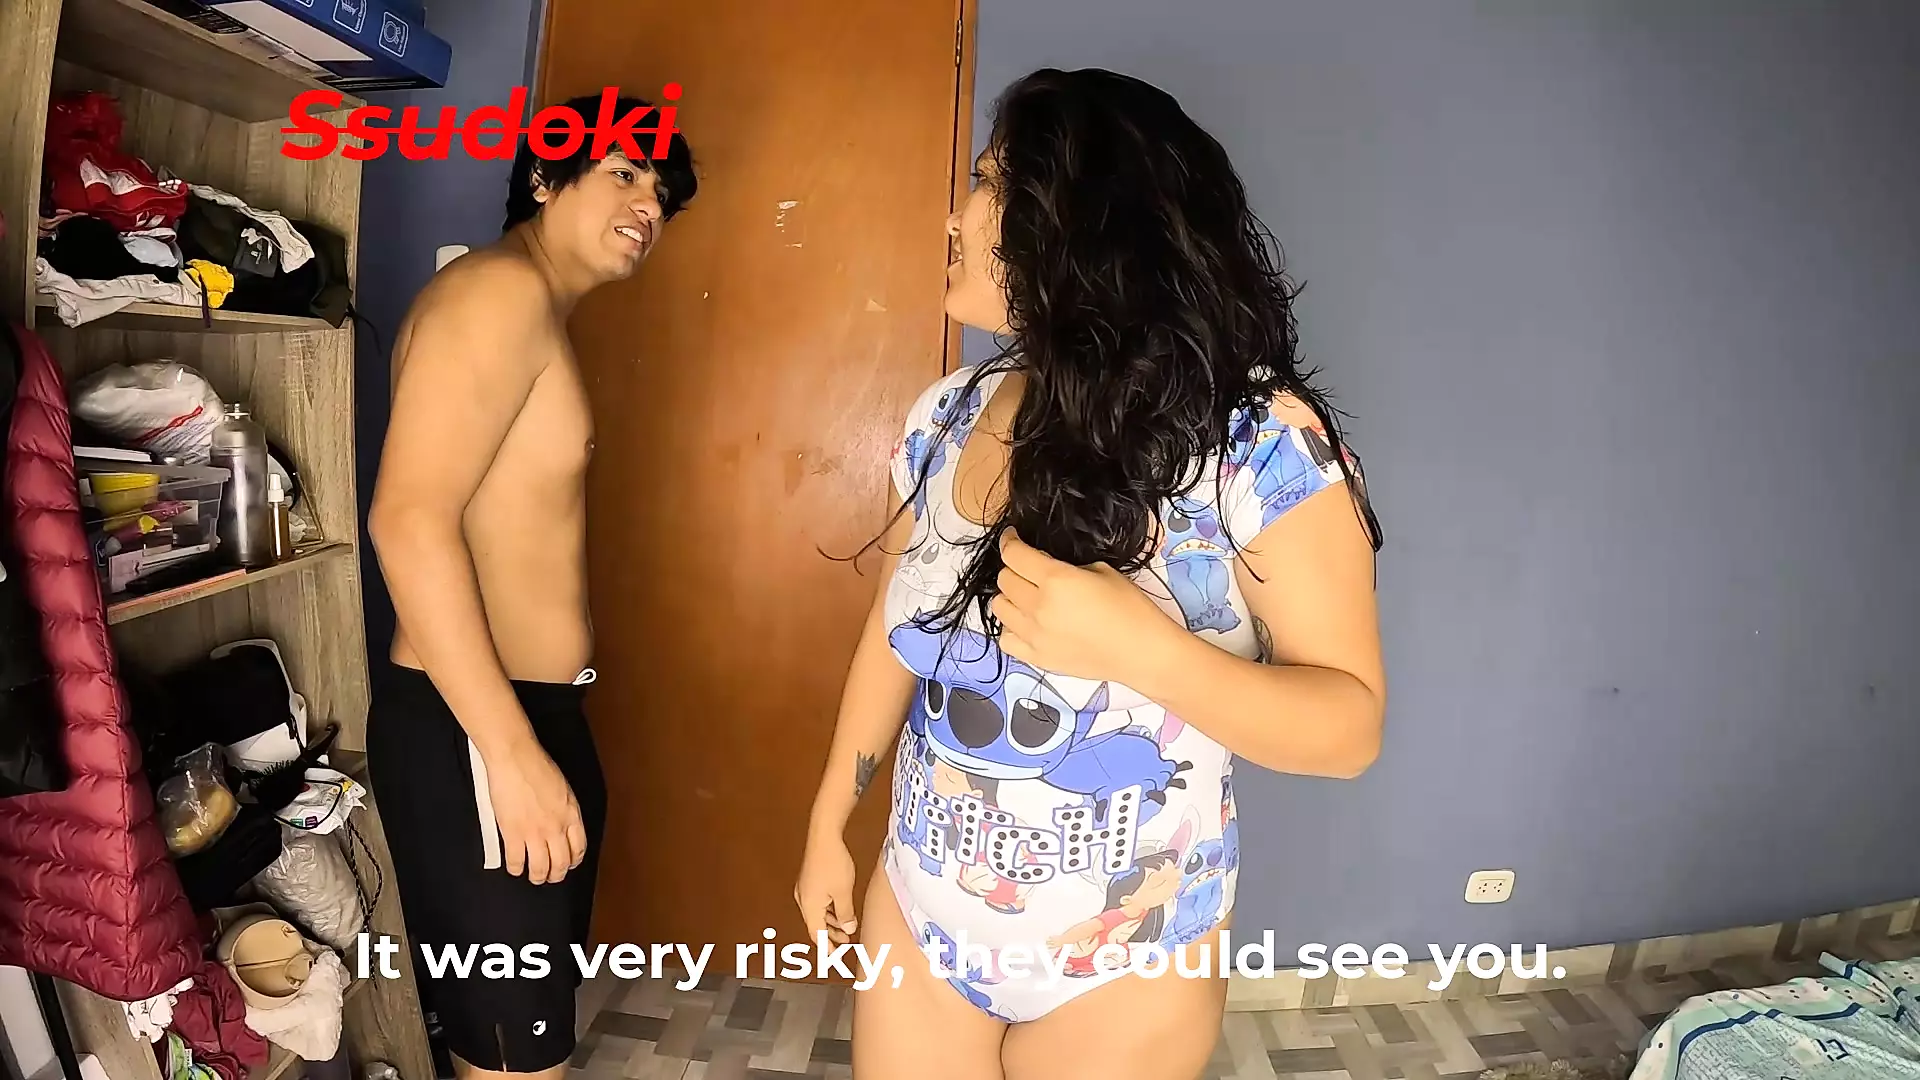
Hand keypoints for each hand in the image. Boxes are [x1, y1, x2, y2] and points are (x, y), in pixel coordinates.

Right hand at [484, 742, 586, 884]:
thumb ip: (564, 810)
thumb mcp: (562, 789)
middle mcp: (556, 827)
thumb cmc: (537, 767)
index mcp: (571, 815)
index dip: (573, 860)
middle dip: (556, 874)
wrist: (516, 758)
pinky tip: (515, 867)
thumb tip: (561, 823)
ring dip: (538, 877)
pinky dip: (516, 868)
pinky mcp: (513, 834)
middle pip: (561, 863)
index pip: (579, 848)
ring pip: (540, 869)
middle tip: (550, 876)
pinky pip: (516, 862)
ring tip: (534, 877)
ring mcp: (535, 833)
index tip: (568, 863)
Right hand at [794, 830, 857, 945]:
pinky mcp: (809, 880)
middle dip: (830, 935)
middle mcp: (803, 900)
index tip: (833, 957)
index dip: (826, 947)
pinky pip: (817, 902)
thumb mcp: (844, 893)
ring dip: (831, 921)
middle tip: (844, 942)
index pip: (816, 934)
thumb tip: (847, 927)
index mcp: (809, 907)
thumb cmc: (832, 863)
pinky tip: (840, 909)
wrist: (824, 837)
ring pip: (817, 913)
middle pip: (815, 924)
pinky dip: (828, 909)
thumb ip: (845, 914)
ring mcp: (804, 889)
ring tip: (846, 927)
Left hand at [990, 529, 1181, 680]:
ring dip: (1009, 597)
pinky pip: (1006, 639)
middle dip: (1012, 568)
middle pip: (1004, 580)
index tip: (1012, 538)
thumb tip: (1047, 568)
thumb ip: (1067, 567)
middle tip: (1027, 568)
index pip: (1014, 555)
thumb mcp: (1102, 571)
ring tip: (1026, 596)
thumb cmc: (1130, 609)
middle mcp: (1038, 607)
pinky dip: (1011, 627)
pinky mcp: (1037, 658)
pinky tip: (1027, 624)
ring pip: (999, 608)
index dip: (1009, 541)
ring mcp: (1034, 635)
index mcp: (1056, 580)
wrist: (1141, 652)